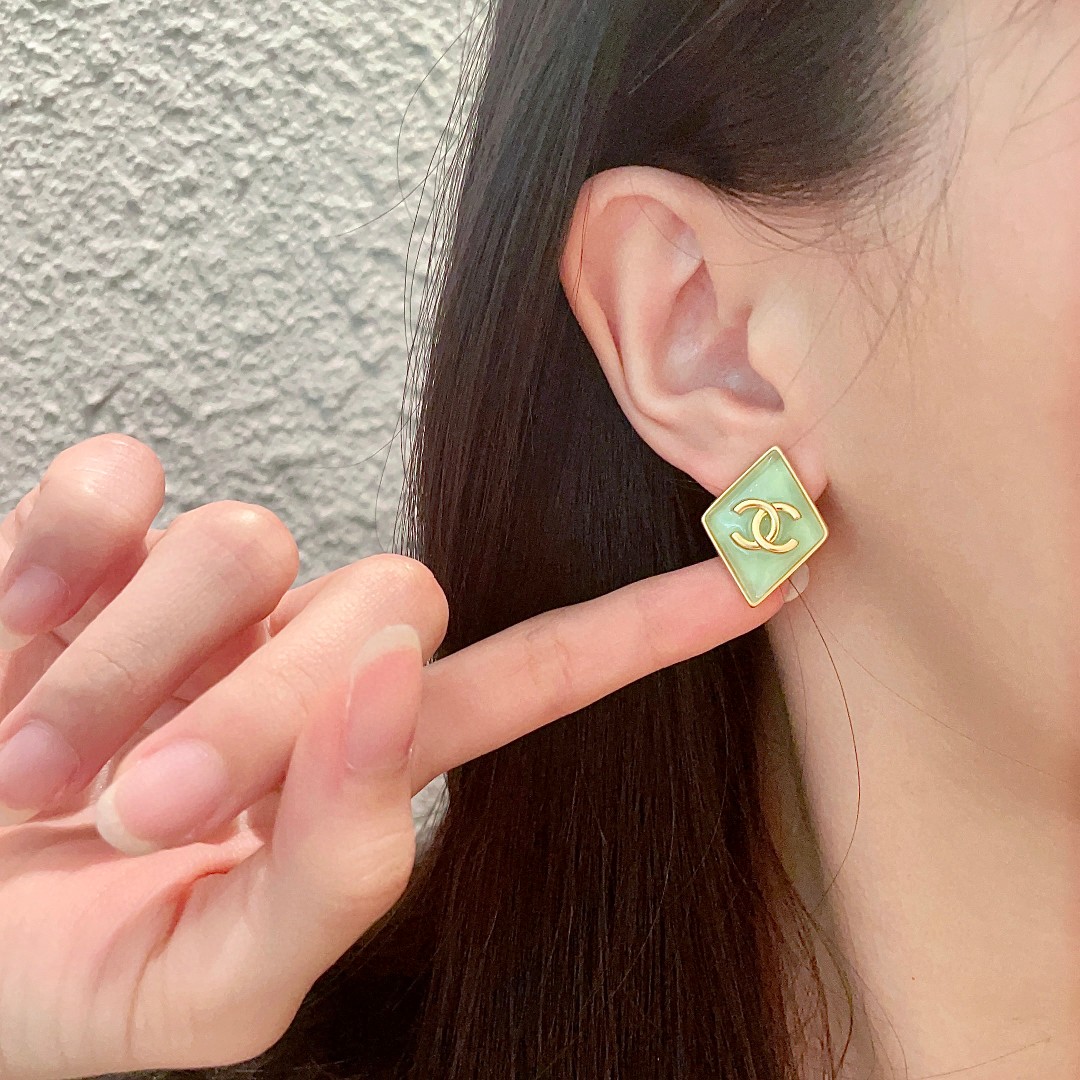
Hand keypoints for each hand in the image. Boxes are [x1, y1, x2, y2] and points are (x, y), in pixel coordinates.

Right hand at [0, 434, 785, 1079]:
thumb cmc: (58, 977)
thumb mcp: (209, 987)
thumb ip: (336, 873)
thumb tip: (395, 685)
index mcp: (362, 758)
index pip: (541, 672)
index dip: (655, 625)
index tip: (775, 560)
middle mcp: (302, 648)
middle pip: (384, 604)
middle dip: (265, 712)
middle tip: (144, 808)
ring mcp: (203, 585)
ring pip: (249, 540)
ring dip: (136, 670)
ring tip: (46, 764)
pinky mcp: (94, 531)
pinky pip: (120, 484)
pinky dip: (63, 559)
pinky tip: (29, 620)